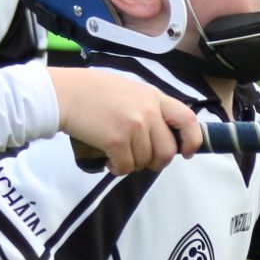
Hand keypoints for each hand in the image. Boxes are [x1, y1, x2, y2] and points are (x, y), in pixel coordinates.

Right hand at [48, 68, 201, 174]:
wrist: (67, 93)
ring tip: (119, 155)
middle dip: (157, 162)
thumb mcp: (131, 91)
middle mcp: (148, 111)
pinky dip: (118, 169)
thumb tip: (163, 135)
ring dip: (133, 165)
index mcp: (154, 97)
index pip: (187, 119)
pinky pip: (126, 167)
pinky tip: (109, 160)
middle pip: (168, 150)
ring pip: (145, 161)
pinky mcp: (116, 140)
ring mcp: (133, 126)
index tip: (187, 152)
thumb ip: (150, 108)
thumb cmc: (94, 92)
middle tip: (143, 161)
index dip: (193, 140)